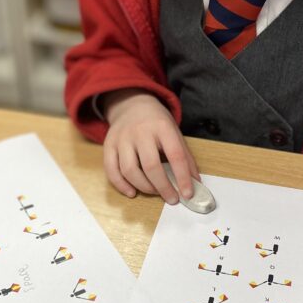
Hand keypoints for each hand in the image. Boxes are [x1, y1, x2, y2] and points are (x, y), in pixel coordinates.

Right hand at [102, 89, 199, 203]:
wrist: (131, 103)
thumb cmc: (156, 122)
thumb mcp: (175, 132)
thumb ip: (185, 156)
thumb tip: (194, 182)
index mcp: (162, 127)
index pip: (175, 155)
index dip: (183, 177)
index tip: (187, 194)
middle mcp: (140, 132)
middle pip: (151, 166)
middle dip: (163, 187)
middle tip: (172, 198)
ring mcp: (122, 138)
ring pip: (129, 170)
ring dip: (144, 187)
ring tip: (155, 192)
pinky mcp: (108, 145)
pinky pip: (111, 170)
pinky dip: (121, 185)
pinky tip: (132, 192)